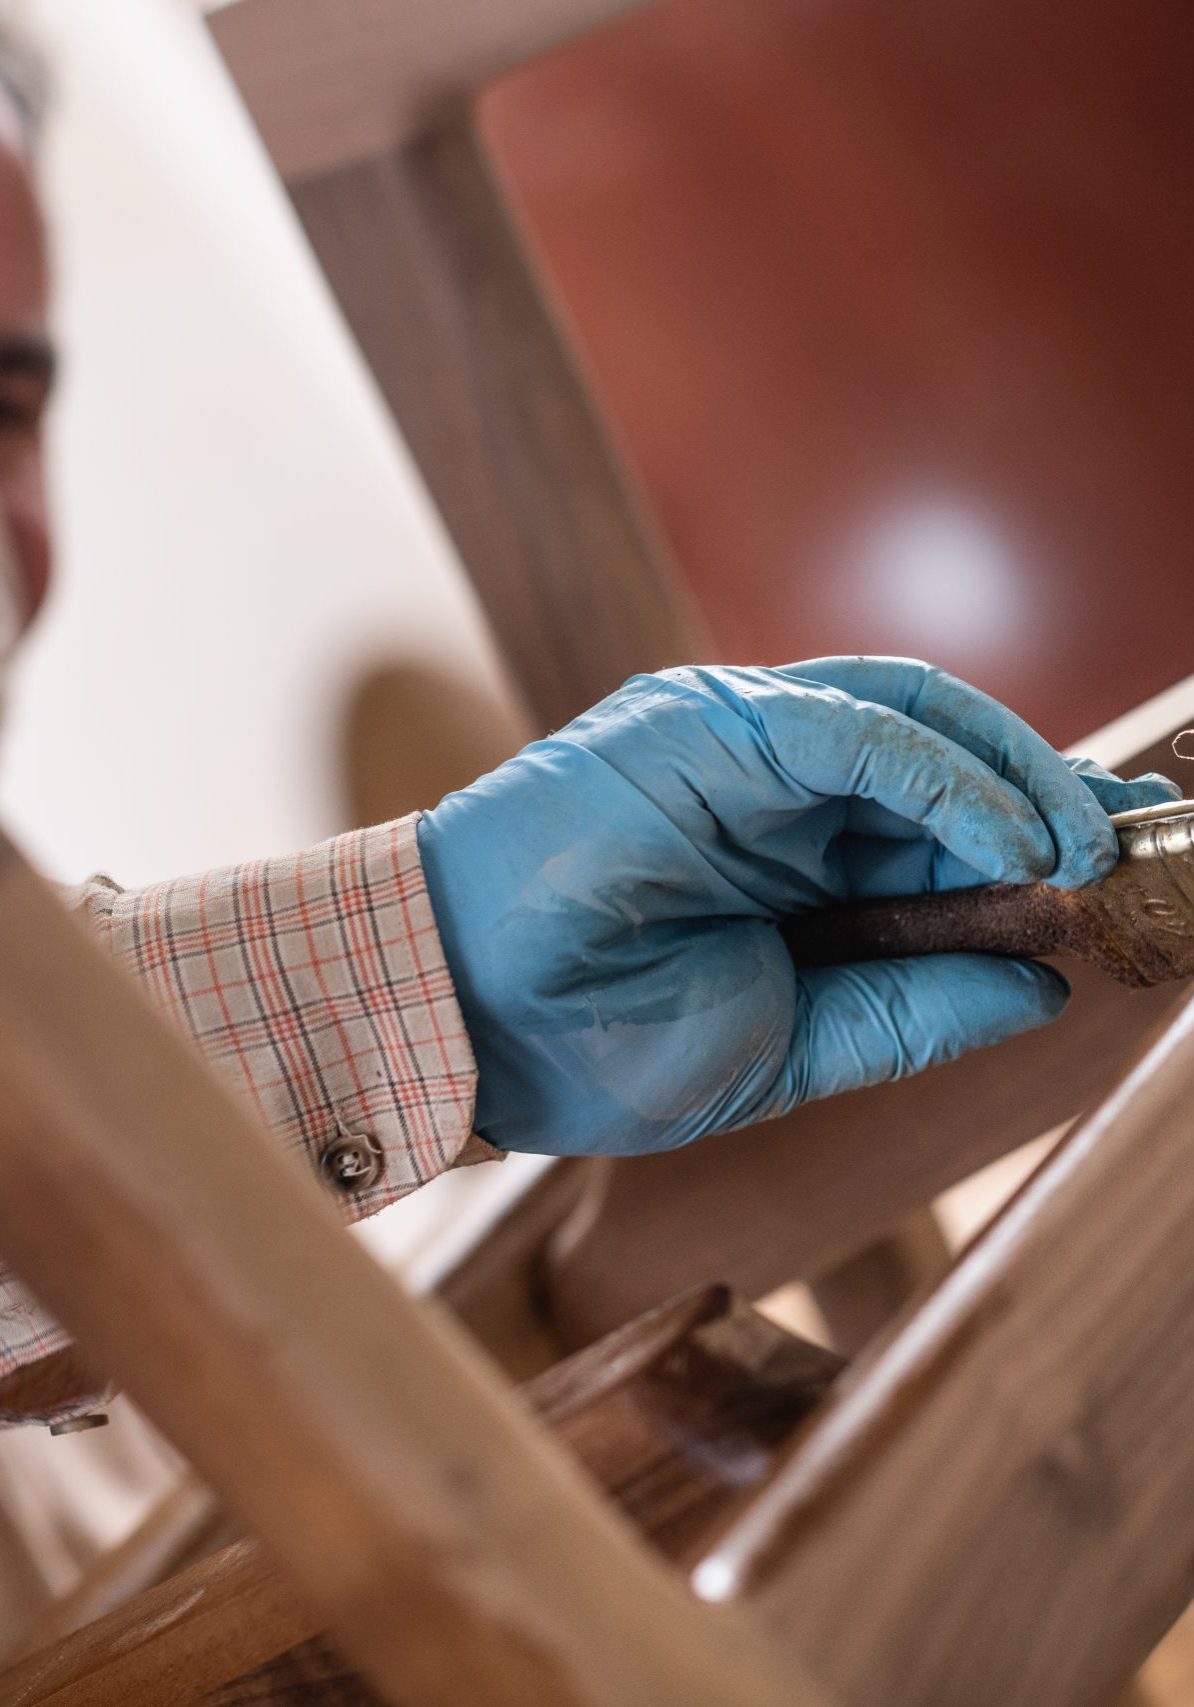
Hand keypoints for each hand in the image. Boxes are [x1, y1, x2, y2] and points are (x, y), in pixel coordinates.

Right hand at [417, 658, 1177, 1155]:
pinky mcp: (706, 722)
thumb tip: (1041, 984)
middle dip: (1050, 801)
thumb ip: (907, 1008)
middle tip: (1141, 848)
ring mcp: (737, 744)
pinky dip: (948, 774)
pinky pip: (855, 727)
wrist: (458, 1020)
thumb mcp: (787, 1049)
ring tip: (1094, 847)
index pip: (933, 829)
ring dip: (1017, 779)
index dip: (1030, 848)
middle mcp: (771, 790)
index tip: (1116, 888)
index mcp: (784, 863)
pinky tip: (1014, 837)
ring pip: (914, 723)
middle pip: (944, 764)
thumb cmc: (592, 1042)